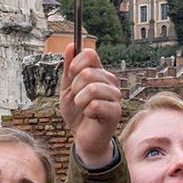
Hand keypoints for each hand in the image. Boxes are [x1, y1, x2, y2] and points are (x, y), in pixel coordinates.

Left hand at [59, 43, 120, 168]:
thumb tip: (71, 45)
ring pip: (91, 89)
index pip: (90, 54)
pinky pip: (95, 105)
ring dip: (79, 101)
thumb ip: (68, 69)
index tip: (71, 77)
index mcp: (98, 72)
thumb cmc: (76, 113)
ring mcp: (115, 95)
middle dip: (74, 88)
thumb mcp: (67, 89)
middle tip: (77, 98)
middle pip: (87, 72)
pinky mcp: (115, 111)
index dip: (75, 64)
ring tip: (83, 107)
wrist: (82, 137)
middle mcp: (110, 81)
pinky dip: (87, 112)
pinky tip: (90, 116)